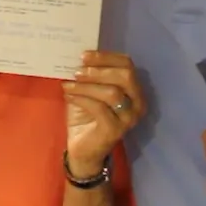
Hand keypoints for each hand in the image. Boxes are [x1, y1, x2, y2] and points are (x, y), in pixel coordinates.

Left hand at [62, 52, 144, 174]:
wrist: (83, 149)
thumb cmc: (87, 116)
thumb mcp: (89, 90)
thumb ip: (89, 74)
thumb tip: (78, 56)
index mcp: (134, 89)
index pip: (127, 65)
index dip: (106, 57)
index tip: (83, 55)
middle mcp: (137, 103)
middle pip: (125, 76)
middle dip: (100, 69)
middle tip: (77, 70)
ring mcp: (128, 118)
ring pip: (112, 92)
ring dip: (87, 85)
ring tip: (68, 84)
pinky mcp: (115, 130)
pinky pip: (100, 108)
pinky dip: (82, 98)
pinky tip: (69, 95)